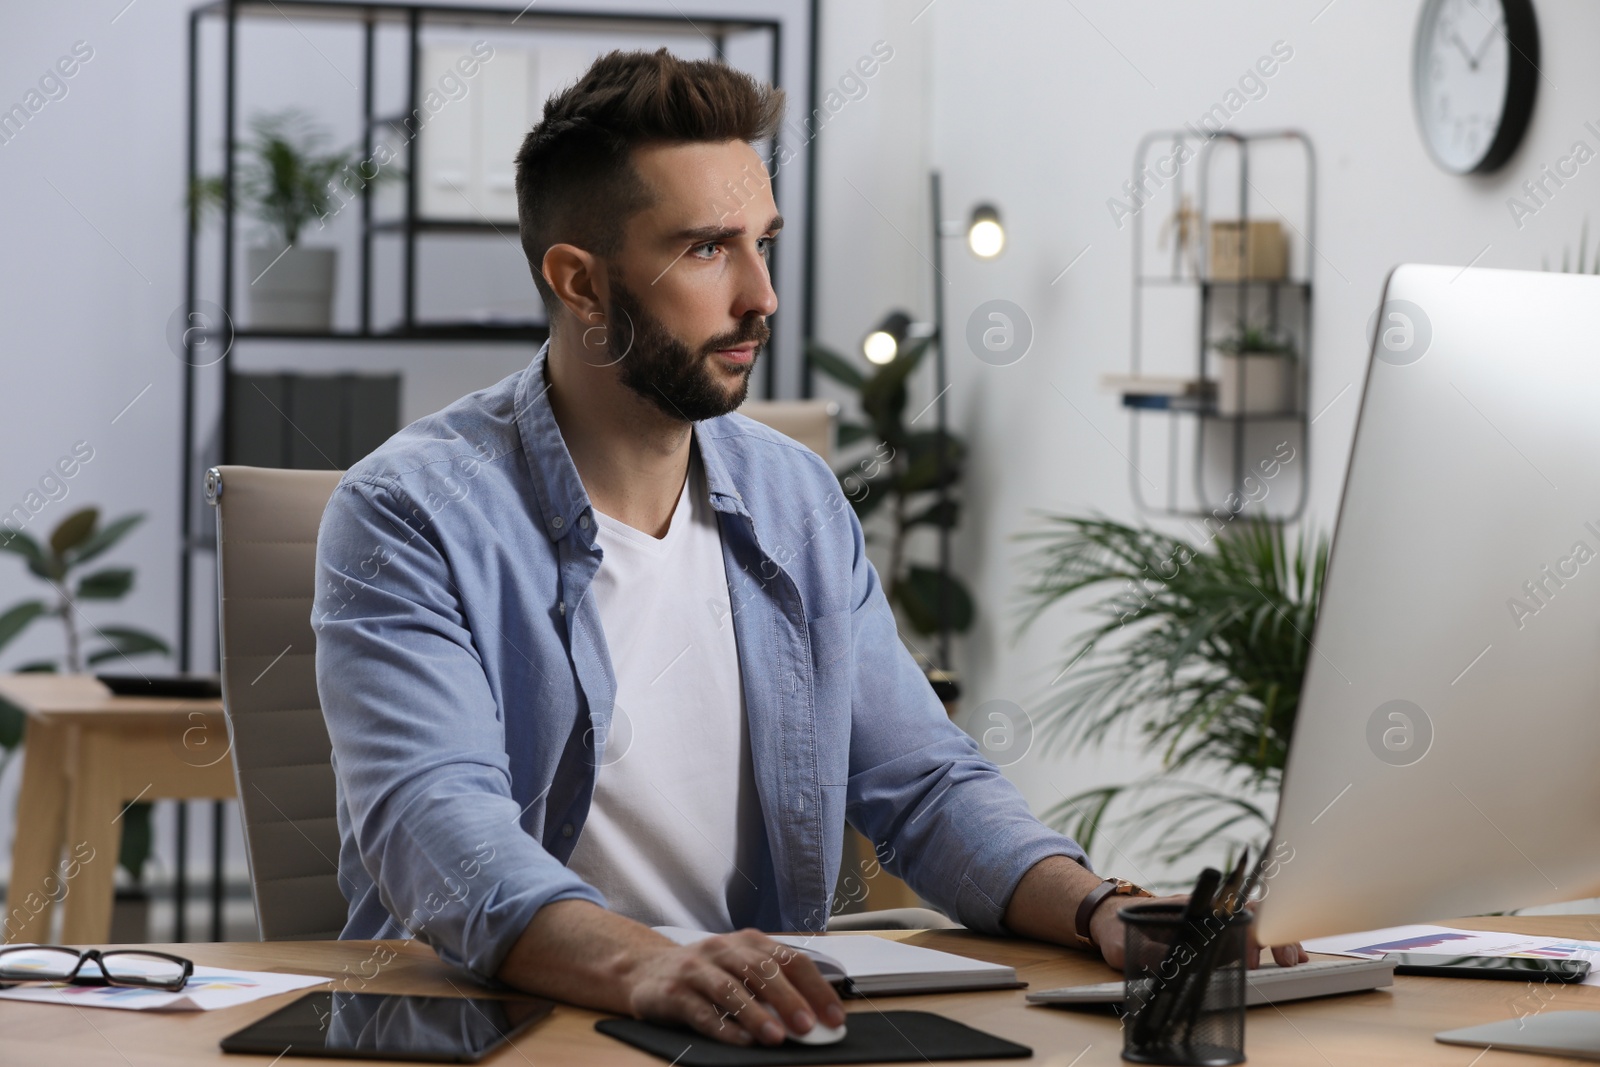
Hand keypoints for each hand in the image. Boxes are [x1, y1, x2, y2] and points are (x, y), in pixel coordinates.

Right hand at [622, 928, 845, 1046]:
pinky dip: (723, 1027)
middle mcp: (723, 950)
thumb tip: (813, 1017)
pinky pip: (701, 1011)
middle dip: (789, 999)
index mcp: (748, 942)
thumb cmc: (705, 974)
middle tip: (808, 1026)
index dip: (816, 988)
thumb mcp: (740, 968)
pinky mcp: (673, 992)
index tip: (835, 1017)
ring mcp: (696, 969)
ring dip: (756, 1014)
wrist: (645, 970)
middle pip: (762, 971)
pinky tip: (741, 1041)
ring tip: (776, 1037)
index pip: (791, 960)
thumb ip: (772, 986)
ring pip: (731, 989)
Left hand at [1088, 894, 1308, 970]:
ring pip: (1256, 921)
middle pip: (1252, 913)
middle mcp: (1206, 910)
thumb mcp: (1130, 942)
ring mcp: (1212, 919)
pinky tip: (1285, 956)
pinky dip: (1270, 942)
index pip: (1229, 910)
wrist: (1109, 917)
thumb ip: (1152, 953)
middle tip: (1288, 961)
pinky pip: (1249, 932)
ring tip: (1293, 960)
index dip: (1247, 930)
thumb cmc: (1119, 927)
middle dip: (1275, 934)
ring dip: (1278, 938)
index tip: (1254, 953)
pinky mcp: (1214, 932)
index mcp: (1190, 909)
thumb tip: (1173, 964)